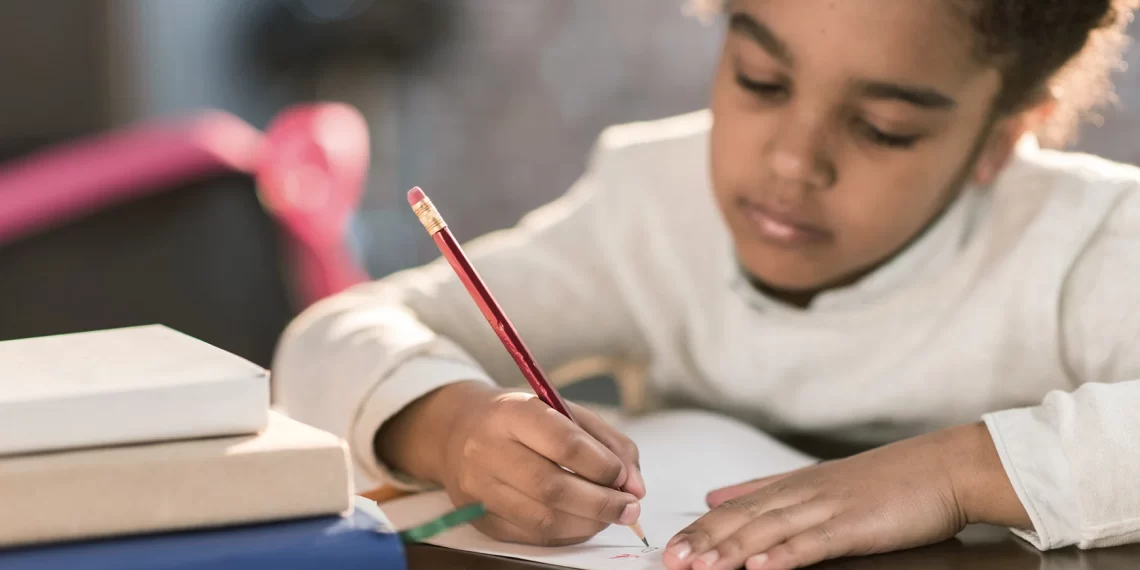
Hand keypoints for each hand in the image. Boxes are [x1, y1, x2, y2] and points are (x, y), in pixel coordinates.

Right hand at [378, 381, 644, 545]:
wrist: (458, 430)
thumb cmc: (521, 418)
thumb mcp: (563, 410)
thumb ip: (606, 442)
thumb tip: (635, 485)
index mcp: (511, 412)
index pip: (563, 443)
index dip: (602, 465)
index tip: (626, 477)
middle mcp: (487, 449)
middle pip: (552, 487)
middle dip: (601, 503)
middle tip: (630, 507)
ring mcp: (479, 488)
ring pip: (543, 518)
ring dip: (589, 523)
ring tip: (611, 515)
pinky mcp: (480, 518)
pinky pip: (532, 535)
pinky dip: (568, 533)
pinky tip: (584, 522)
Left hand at [663, 422, 1029, 569]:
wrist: (946, 466)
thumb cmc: (890, 479)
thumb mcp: (817, 480)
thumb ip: (764, 488)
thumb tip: (716, 496)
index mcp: (792, 485)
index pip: (734, 508)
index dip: (699, 528)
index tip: (668, 547)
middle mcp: (802, 493)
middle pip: (742, 519)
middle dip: (702, 541)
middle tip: (669, 560)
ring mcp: (827, 507)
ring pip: (768, 530)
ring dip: (730, 550)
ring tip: (699, 567)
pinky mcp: (855, 524)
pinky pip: (812, 542)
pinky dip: (783, 555)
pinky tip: (759, 567)